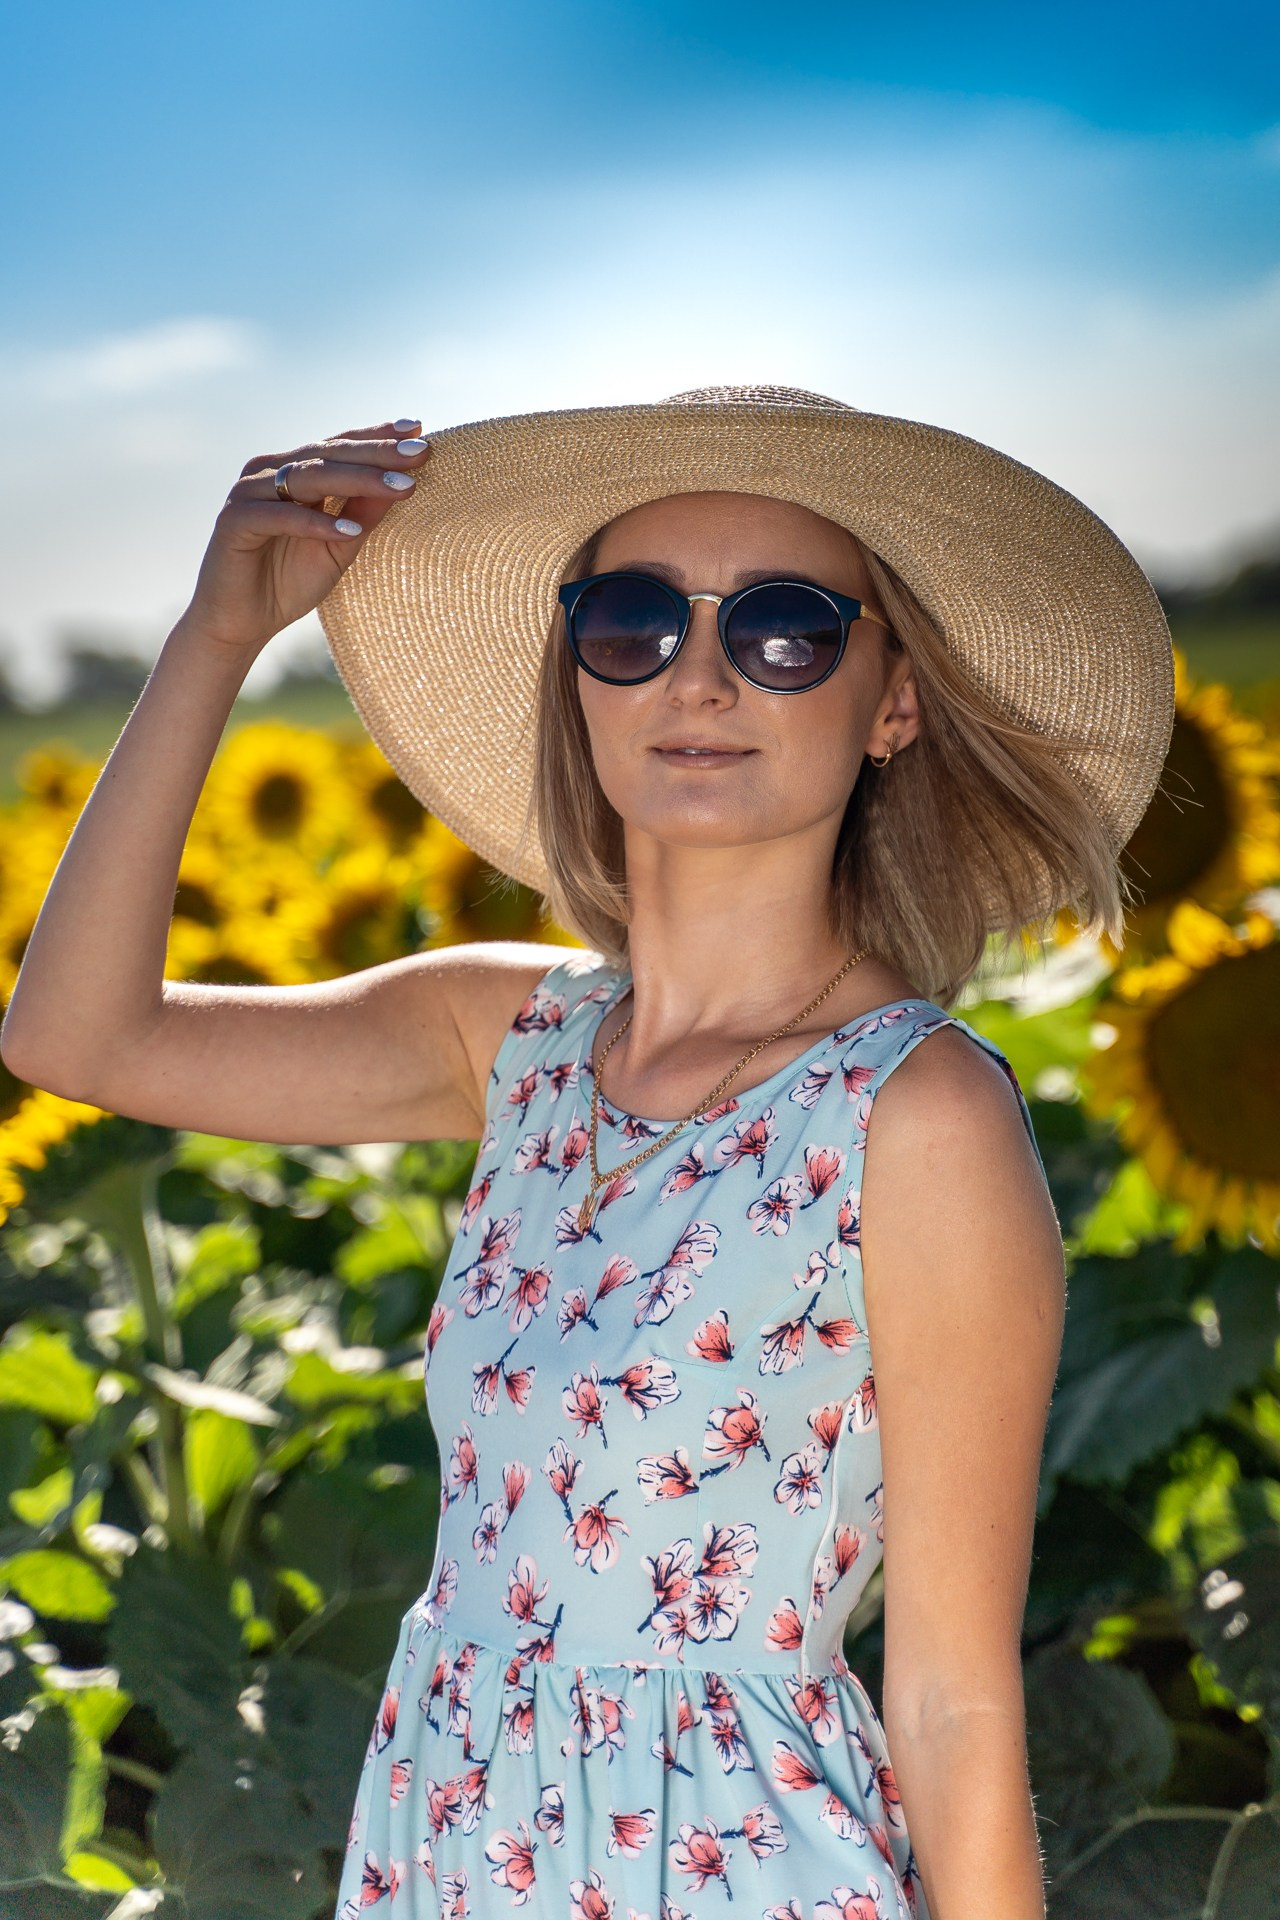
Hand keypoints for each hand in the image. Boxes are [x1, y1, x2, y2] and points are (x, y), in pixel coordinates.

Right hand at [178, 419, 432, 655]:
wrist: (239, 624)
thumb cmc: (288, 583)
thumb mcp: (340, 548)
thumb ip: (363, 516)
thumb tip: (406, 482)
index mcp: (292, 471)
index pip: (340, 446)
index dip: (378, 436)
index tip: (420, 431)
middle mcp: (269, 472)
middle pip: (330, 454)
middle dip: (379, 454)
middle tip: (420, 453)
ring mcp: (249, 493)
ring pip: (309, 478)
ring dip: (359, 481)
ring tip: (401, 487)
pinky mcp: (234, 521)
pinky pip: (282, 517)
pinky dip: (317, 523)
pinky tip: (351, 531)